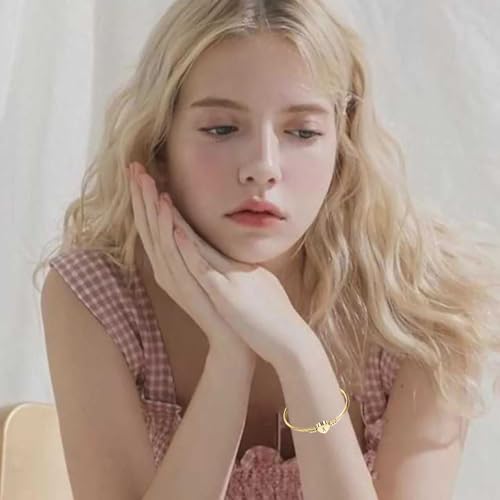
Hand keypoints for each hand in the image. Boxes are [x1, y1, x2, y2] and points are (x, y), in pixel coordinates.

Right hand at [128, 162, 255, 368]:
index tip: (139, 172)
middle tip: (134, 168)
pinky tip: (168, 216)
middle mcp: (167, 269)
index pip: (153, 225)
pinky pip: (178, 258)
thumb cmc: (222, 301)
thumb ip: (196, 250)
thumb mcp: (207, 269)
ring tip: (147, 184)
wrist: (233, 336)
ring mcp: (176, 279)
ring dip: (152, 210)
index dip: (144, 199)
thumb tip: (193, 228)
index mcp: (171, 263)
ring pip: (159, 239)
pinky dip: (172, 236)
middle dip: (140, 197)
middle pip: (148, 227)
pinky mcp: (191, 288)